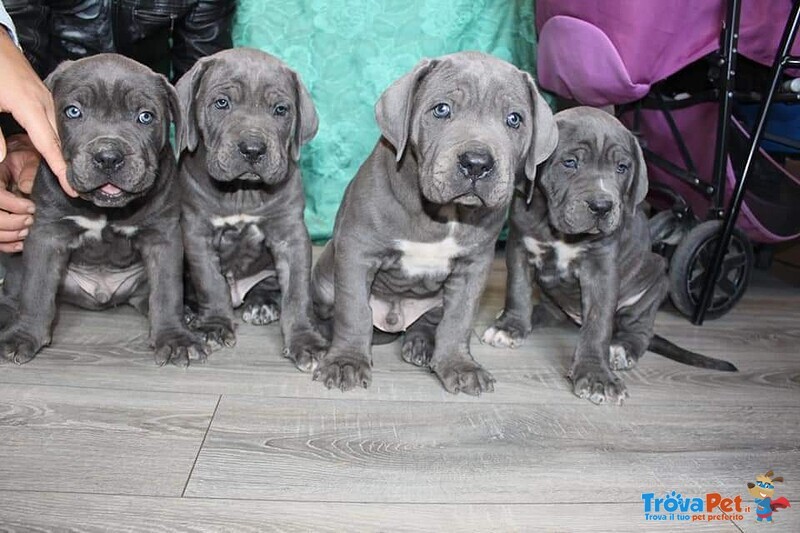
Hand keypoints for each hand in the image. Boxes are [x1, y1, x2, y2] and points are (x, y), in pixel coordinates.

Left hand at [0, 30, 75, 197]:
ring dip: (66, 151)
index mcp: (29, 106)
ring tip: (72, 172)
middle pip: (60, 140)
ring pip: (59, 130)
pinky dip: (59, 136)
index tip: (73, 188)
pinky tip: (59, 146)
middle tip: (78, 188)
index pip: (49, 145)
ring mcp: (45, 98)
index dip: (61, 169)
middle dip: (69, 165)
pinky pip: (55, 121)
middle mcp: (43, 103)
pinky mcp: (42, 95)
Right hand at [0, 134, 35, 251]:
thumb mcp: (28, 158)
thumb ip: (29, 169)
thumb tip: (26, 187)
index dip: (13, 205)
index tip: (31, 208)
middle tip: (31, 221)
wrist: (16, 165)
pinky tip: (20, 243)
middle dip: (12, 222)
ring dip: (10, 235)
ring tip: (27, 231)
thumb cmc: (23, 161)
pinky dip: (7, 245)